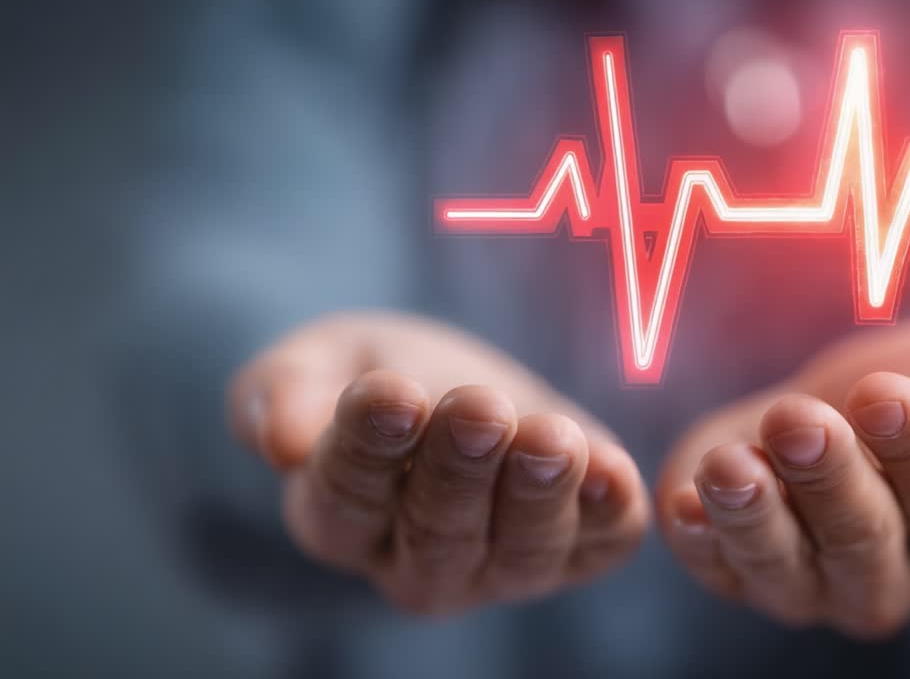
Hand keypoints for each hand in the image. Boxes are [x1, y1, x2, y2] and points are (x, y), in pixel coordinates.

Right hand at [226, 312, 648, 614]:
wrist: (473, 390)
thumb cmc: (386, 375)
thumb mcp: (324, 360)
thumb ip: (287, 388)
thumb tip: (279, 439)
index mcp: (340, 518)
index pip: (345, 496)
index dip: (367, 447)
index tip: (390, 394)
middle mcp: (418, 563)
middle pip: (438, 530)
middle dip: (461, 467)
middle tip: (479, 409)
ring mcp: (501, 567)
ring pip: (520, 549)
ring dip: (538, 493)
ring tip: (550, 439)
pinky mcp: (577, 551)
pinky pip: (595, 545)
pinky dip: (607, 512)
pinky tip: (612, 472)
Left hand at [656, 316, 909, 637]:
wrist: (836, 394)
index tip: (886, 393)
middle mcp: (890, 581)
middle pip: (864, 544)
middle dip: (830, 479)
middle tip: (799, 419)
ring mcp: (809, 584)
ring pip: (784, 569)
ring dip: (754, 516)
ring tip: (731, 464)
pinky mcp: (736, 568)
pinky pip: (717, 569)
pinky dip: (700, 539)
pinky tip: (687, 501)